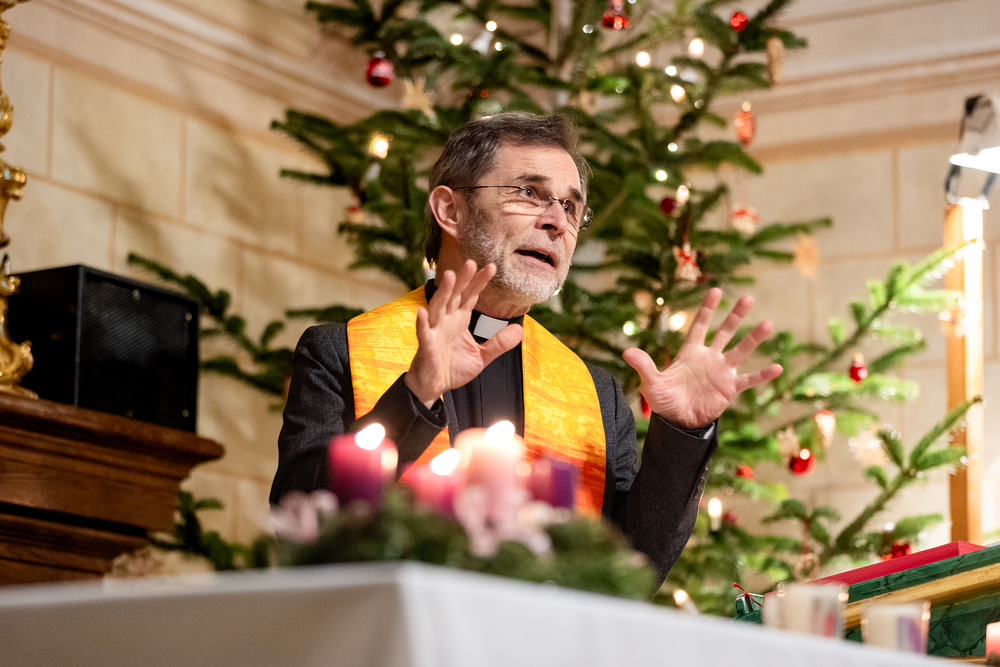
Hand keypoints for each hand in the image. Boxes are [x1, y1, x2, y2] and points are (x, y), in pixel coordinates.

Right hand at [405, 260, 523, 406]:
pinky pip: (423, 332)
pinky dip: (422, 322)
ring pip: (438, 308)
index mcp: (459, 320)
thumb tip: (520, 329)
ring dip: (444, 292)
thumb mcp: (482, 356)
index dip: (479, 283)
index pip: (470, 297)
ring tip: (450, 276)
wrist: (433, 386)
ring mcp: (435, 331)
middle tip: (472, 263)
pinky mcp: (426, 346)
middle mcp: (446, 321)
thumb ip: (499, 343)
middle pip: (455, 296)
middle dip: (463, 280)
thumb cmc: (452, 368)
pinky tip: (423, 311)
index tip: (492, 267)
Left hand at [622, 288, 781, 427]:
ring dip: (753, 339)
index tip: (716, 290)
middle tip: (748, 298)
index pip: (699, 326)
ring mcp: (721, 372)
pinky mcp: (730, 389)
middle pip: (725, 332)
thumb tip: (626, 351)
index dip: (707, 309)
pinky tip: (778, 367)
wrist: (678, 422)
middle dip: (735, 316)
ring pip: (740, 351)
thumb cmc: (664, 401)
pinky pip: (749, 379)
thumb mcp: (651, 383)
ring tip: (768, 324)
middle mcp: (709, 358)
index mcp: (690, 353)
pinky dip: (762, 375)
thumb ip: (644, 366)